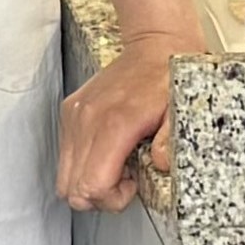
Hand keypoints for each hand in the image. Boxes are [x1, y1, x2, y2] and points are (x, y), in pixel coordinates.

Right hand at [55, 35, 180, 210]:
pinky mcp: (70, 111)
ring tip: (118, 165)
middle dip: (100, 195)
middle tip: (126, 179)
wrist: (154, 45)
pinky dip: (82, 164)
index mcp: (114, 124)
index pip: (91, 185)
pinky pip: (65, 156)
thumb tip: (161, 165)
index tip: (132, 184)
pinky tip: (108, 152)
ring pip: (64, 176)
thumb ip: (171, 141)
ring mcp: (75, 115)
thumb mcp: (180, 112)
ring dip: (89, 181)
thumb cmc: (168, 78)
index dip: (112, 199)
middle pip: (72, 188)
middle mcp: (86, 120)